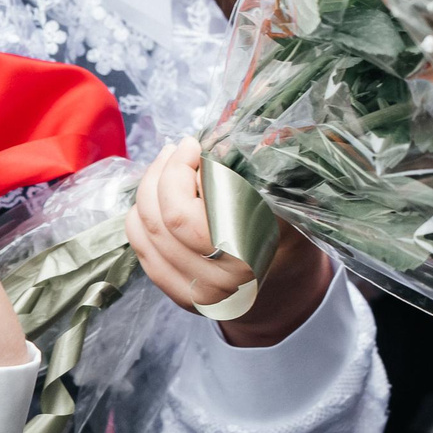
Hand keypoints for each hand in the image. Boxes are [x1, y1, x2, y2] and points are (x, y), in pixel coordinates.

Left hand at [125, 140, 331, 346]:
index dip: (182, 170)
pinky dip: (140, 218)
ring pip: (148, 231)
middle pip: (166, 219)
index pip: (191, 210)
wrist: (287, 285)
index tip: (192, 145)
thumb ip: (277, 169)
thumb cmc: (288, 231)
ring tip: (164, 166)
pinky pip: (143, 250)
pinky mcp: (182, 297)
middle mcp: (225, 278)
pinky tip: (152, 198)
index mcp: (252, 250)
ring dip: (147, 190)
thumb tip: (263, 135)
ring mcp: (200, 293)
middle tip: (174, 149)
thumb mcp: (292, 198)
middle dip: (162, 174)